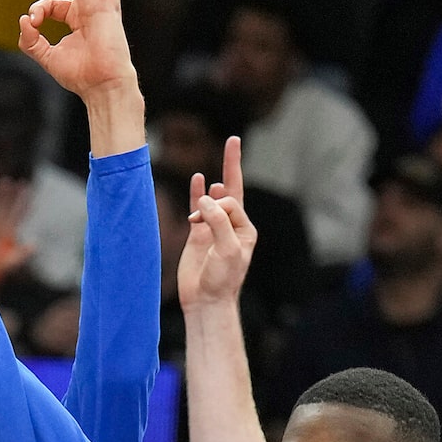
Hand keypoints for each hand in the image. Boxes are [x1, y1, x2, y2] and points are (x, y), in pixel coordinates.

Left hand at [19, 0, 132, 101]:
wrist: (100, 84)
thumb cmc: (79, 75)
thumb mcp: (46, 56)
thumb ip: (31, 40)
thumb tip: (23, 19)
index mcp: (75, 17)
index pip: (51, 3)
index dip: (37, 10)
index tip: (31, 22)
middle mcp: (89, 6)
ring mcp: (101, 2)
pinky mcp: (108, 2)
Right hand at [177, 137, 257, 311]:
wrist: (205, 301)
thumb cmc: (221, 279)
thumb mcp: (227, 249)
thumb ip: (218, 221)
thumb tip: (204, 199)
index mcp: (244, 228)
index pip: (231, 202)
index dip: (217, 205)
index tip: (203, 221)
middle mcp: (231, 225)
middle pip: (231, 189)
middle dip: (231, 165)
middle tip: (233, 140)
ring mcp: (213, 229)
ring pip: (212, 199)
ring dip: (210, 188)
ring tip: (207, 180)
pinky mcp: (197, 235)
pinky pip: (197, 209)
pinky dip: (196, 194)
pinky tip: (198, 180)